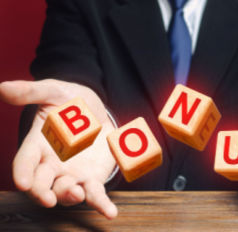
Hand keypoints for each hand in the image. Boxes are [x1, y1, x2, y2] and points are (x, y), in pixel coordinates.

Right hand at [0, 79, 117, 218]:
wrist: (96, 109)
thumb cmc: (70, 101)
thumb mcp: (53, 91)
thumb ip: (31, 92)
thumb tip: (3, 88)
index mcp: (38, 144)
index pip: (24, 161)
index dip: (23, 172)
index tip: (23, 182)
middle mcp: (51, 164)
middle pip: (41, 184)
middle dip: (42, 192)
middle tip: (48, 197)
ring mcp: (72, 173)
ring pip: (66, 192)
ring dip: (69, 197)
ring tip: (78, 194)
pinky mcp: (92, 178)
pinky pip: (95, 194)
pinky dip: (101, 204)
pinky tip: (109, 212)